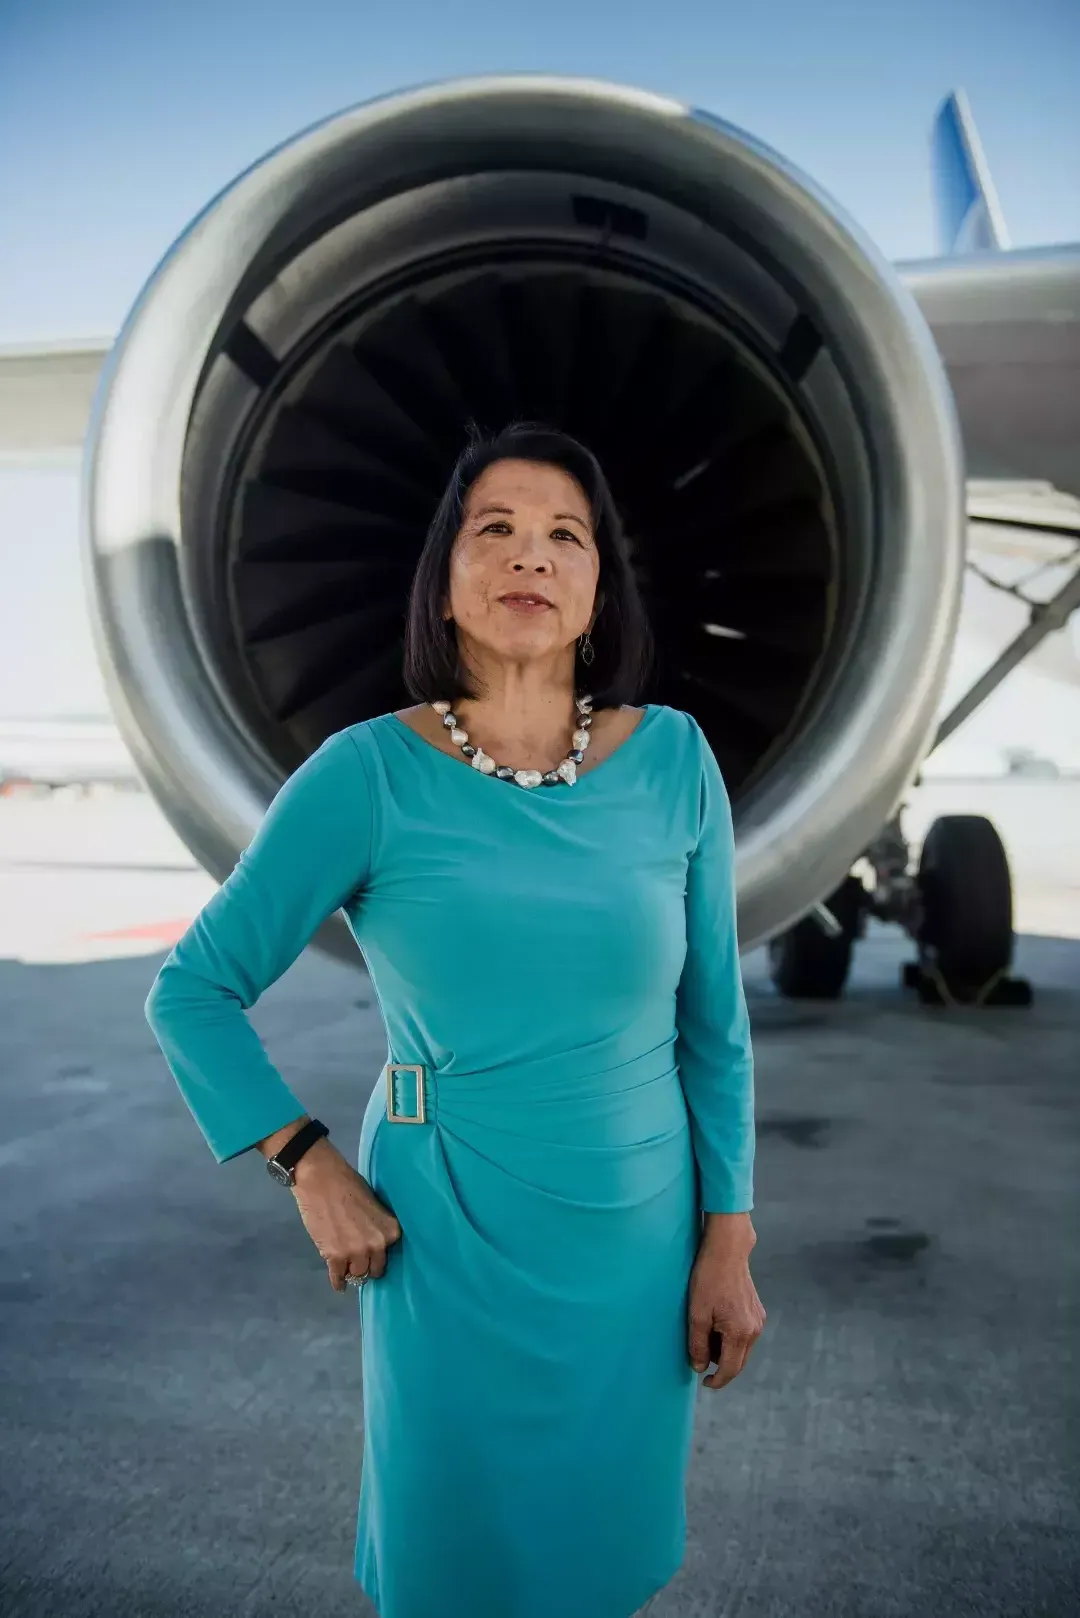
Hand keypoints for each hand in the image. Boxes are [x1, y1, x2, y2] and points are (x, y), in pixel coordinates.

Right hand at [290, 1139, 402, 1291]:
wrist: (322, 1180)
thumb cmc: (349, 1185)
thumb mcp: (375, 1206)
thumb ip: (378, 1227)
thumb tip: (376, 1243)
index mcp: (391, 1231)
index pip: (389, 1254)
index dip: (379, 1254)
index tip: (373, 1255)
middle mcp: (377, 1245)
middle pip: (374, 1269)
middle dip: (367, 1266)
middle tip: (359, 1262)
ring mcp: (356, 1253)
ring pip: (357, 1274)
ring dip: (352, 1271)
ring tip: (347, 1268)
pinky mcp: (335, 1257)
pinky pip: (338, 1277)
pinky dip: (338, 1282)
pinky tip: (339, 1284)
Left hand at [687, 1221, 765, 1388]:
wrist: (727, 1251)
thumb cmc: (708, 1280)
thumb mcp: (697, 1313)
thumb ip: (698, 1344)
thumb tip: (700, 1367)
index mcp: (740, 1333)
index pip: (731, 1369)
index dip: (718, 1381)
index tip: (705, 1383)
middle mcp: (755, 1330)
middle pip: (739, 1362)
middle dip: (721, 1365)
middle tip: (700, 1355)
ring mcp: (759, 1320)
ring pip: (742, 1349)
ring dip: (726, 1350)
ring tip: (707, 1334)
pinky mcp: (758, 1311)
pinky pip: (745, 1335)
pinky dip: (732, 1338)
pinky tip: (717, 1324)